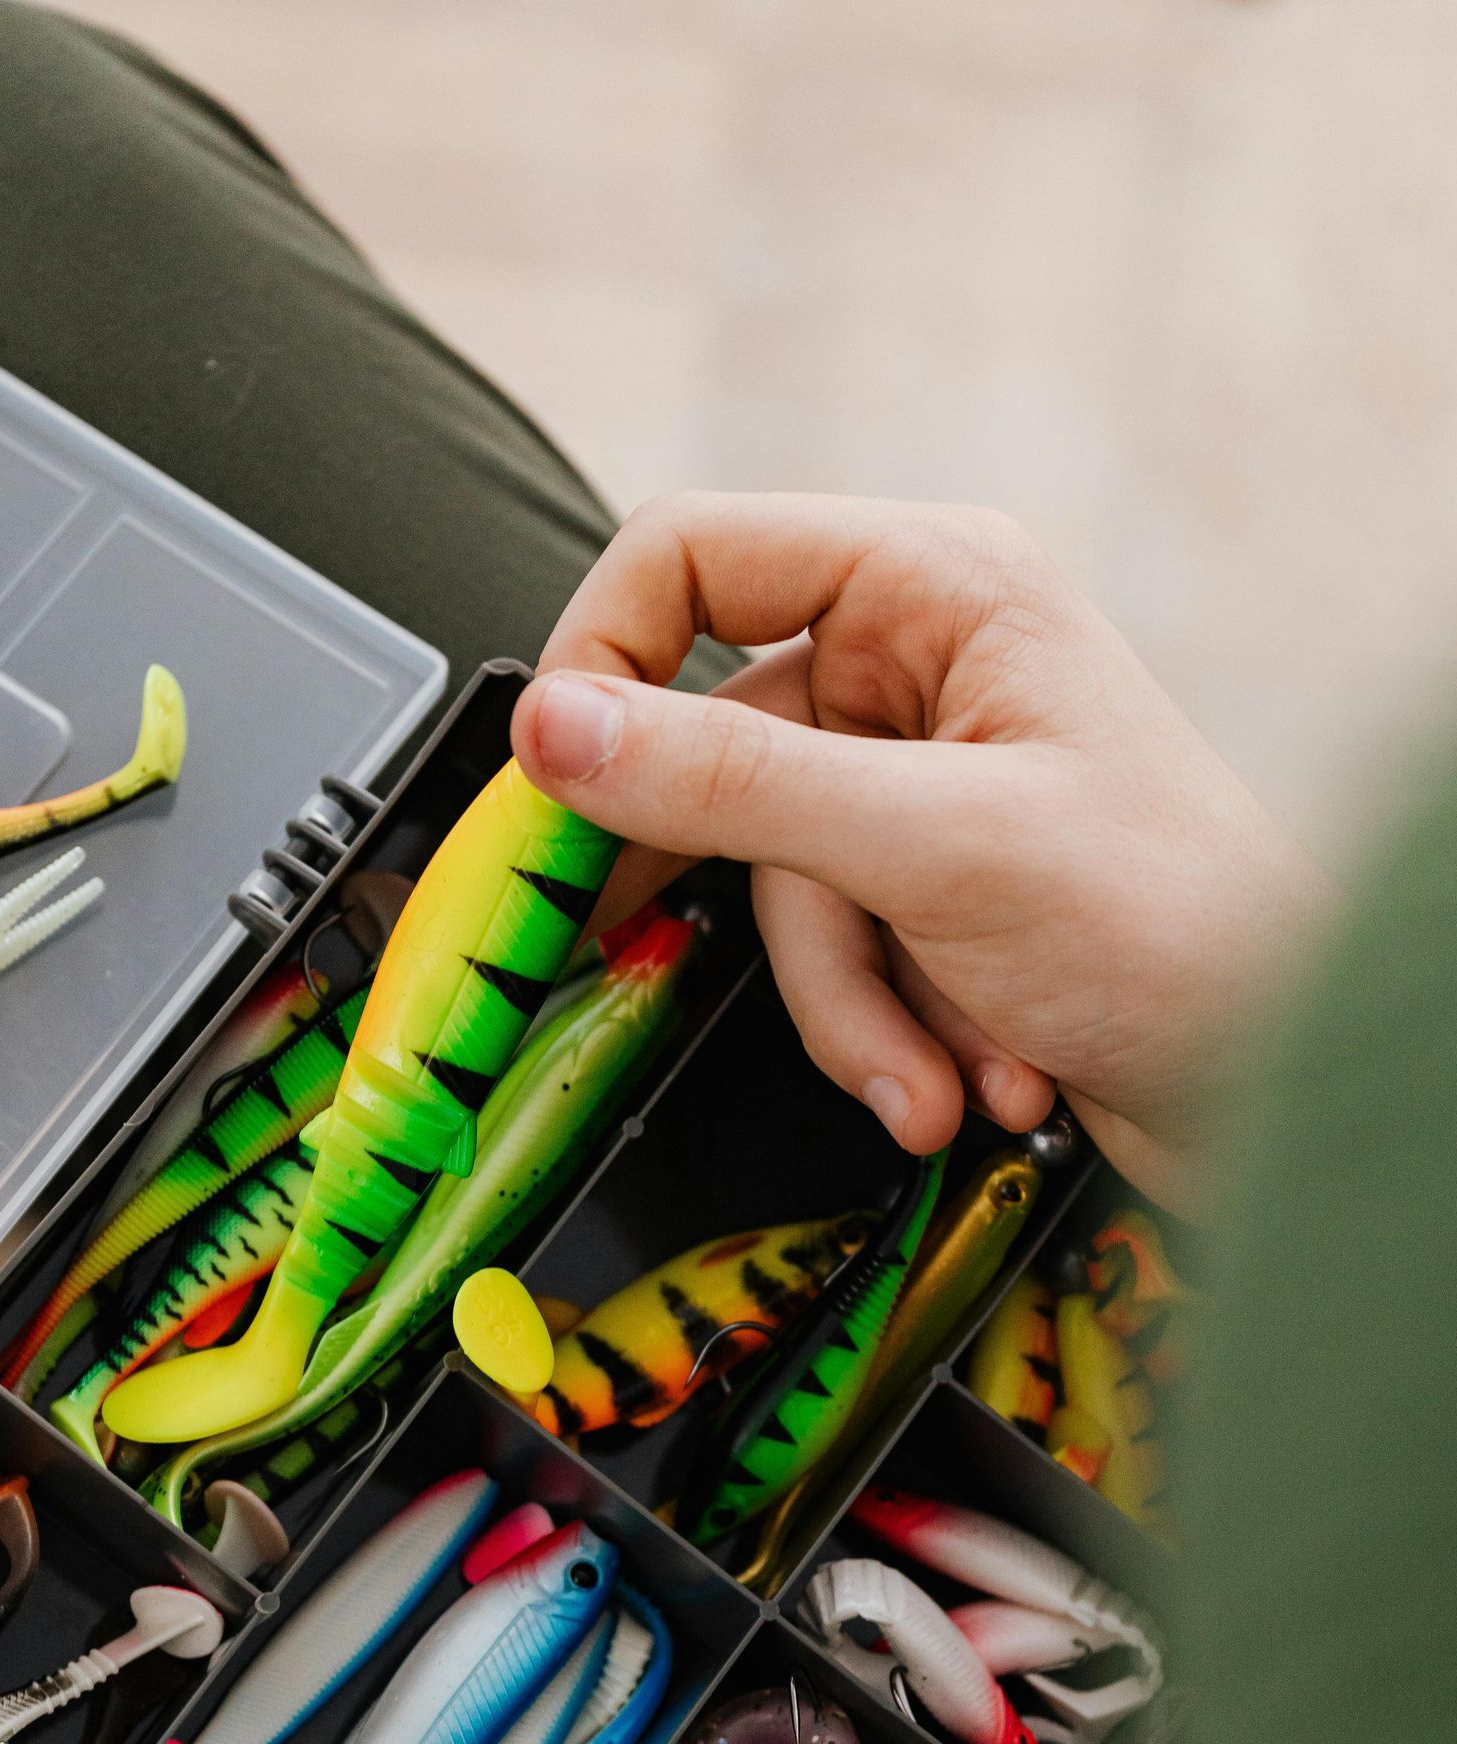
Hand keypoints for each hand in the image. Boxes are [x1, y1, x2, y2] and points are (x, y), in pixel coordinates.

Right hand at [514, 493, 1334, 1198]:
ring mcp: (925, 789)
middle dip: (771, 908)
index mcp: (934, 587)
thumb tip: (561, 728)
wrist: (1285, 1085)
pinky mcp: (934, 898)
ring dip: (855, 1007)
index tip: (559, 780)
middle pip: (721, 762)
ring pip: (778, 890)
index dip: (604, 660)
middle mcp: (923, 670)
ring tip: (933, 1069)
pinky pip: (836, 957)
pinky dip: (892, 1033)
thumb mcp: (930, 846)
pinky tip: (975, 1071)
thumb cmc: (1182, 930)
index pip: (691, 557)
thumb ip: (733, 783)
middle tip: (643, 953)